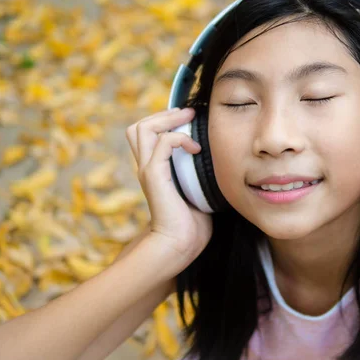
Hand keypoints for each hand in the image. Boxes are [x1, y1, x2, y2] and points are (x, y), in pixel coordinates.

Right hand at [126, 107, 212, 266]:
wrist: (180, 245)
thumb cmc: (192, 222)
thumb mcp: (197, 189)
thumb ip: (199, 172)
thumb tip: (220, 158)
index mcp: (154, 168)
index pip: (146, 133)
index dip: (164, 120)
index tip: (189, 119)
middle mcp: (146, 166)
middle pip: (139, 126)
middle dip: (163, 114)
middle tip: (186, 114)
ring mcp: (147, 170)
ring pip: (143, 128)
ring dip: (167, 119)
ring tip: (187, 121)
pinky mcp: (154, 176)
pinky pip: (162, 143)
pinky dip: (179, 138)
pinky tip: (195, 148)